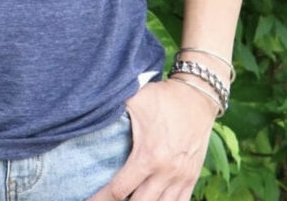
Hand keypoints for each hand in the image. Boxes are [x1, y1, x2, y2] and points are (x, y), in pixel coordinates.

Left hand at [83, 78, 216, 200]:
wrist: (197, 97)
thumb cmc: (164, 97)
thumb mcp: (136, 98)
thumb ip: (114, 109)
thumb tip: (90, 108)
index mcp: (148, 156)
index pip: (120, 190)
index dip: (101, 199)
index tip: (88, 200)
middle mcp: (165, 173)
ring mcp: (180, 178)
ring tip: (129, 199)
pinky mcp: (192, 178)